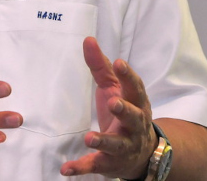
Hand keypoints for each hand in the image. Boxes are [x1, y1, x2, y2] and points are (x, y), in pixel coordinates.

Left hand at [61, 37, 156, 177]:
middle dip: (124, 110)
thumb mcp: (114, 88)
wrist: (141, 154)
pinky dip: (81, 168)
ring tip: (89, 138)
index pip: (135, 88)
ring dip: (103, 141)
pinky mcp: (109, 163)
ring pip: (116, 145)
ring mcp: (123, 146)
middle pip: (133, 117)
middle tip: (114, 103)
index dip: (128, 76)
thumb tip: (88, 39)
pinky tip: (66, 169)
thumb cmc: (124, 111)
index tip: (119, 63)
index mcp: (136, 103)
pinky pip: (95, 165)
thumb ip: (100, 66)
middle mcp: (134, 125)